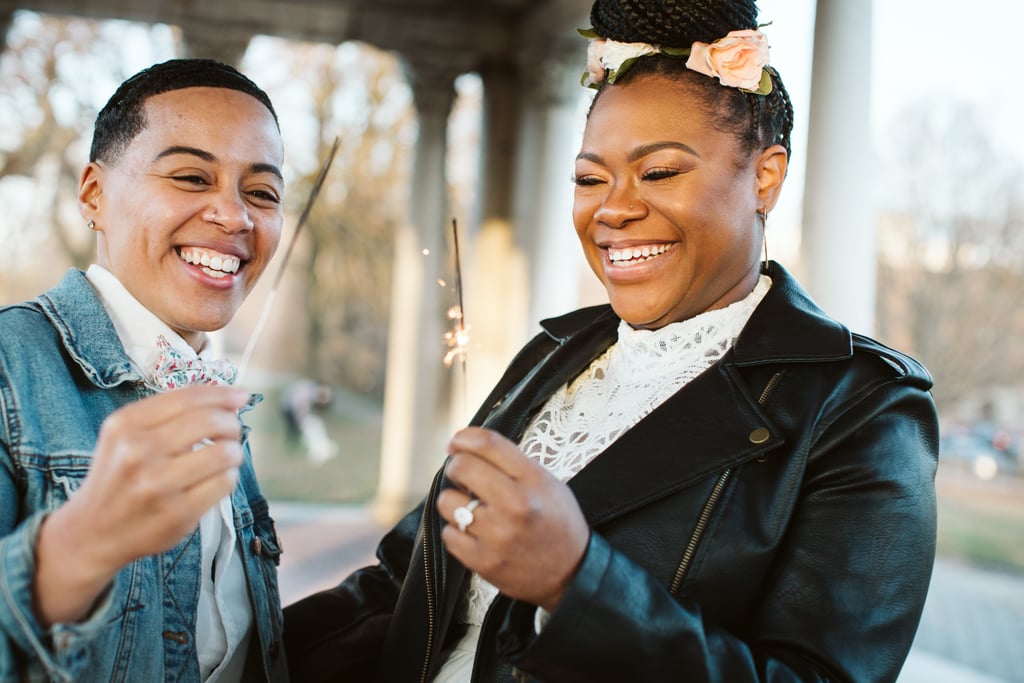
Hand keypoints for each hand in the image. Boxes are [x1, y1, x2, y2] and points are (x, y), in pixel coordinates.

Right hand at [33, 385, 251, 625]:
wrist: (92, 532)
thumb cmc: (120, 477)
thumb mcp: (126, 437)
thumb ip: (170, 416)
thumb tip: (229, 401)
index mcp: (125, 425)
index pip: (187, 398)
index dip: (222, 394)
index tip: (241, 396)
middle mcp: (138, 451)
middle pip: (210, 421)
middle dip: (231, 424)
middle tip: (233, 431)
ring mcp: (157, 484)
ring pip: (223, 453)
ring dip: (235, 452)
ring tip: (228, 456)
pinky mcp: (176, 514)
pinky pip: (224, 483)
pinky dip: (229, 477)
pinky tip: (218, 479)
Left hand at [437, 427, 589, 611]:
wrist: (571, 574)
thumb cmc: (557, 523)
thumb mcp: (546, 482)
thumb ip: (510, 463)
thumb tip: (463, 446)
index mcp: (534, 480)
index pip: (488, 443)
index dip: (464, 437)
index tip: (456, 442)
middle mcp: (515, 505)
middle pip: (461, 467)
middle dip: (457, 468)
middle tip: (464, 477)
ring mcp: (498, 535)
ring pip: (448, 501)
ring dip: (455, 502)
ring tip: (472, 509)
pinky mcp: (484, 561)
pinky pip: (449, 534)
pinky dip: (458, 532)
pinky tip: (475, 533)